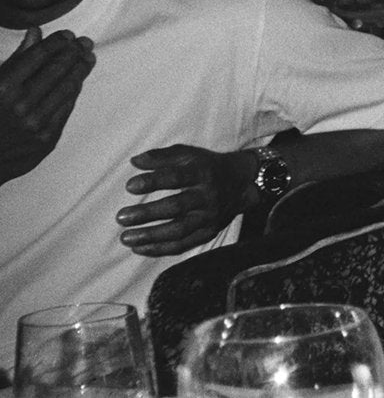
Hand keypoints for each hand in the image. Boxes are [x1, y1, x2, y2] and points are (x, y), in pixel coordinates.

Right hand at [0, 26, 95, 183]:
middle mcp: (21, 105)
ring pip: (68, 88)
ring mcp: (36, 124)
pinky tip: (77, 81)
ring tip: (87, 58)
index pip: (39, 56)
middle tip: (84, 42)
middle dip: (75, 52)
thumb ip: (15, 59)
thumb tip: (36, 32)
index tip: (67, 34)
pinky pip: (66, 107)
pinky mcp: (47, 139)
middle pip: (58, 69)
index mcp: (2, 88)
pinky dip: (73, 91)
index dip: (57, 42)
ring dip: (81, 69)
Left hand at [116, 144, 257, 255]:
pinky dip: (160, 249)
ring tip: (125, 238)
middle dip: (147, 214)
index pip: (177, 178)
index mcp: (203, 173)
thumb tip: (134, 161)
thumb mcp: (189, 154)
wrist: (241, 184)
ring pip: (179, 230)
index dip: (153, 182)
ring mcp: (209, 217)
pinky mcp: (208, 233)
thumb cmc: (207, 166)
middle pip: (176, 207)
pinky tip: (140, 248)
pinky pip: (183, 245)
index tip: (130, 186)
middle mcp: (208, 196)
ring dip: (150, 236)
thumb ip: (162, 156)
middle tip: (121, 217)